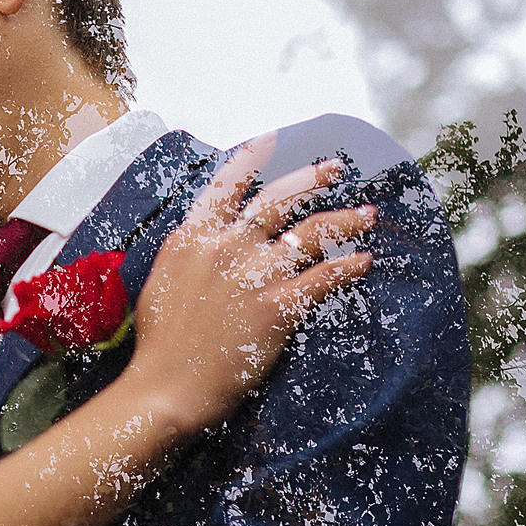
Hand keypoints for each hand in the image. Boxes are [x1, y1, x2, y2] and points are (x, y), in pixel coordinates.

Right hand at [118, 134, 375, 434]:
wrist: (166, 386)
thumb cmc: (159, 343)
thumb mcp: (162, 281)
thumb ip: (190, 253)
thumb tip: (208, 239)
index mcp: (193, 238)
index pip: (226, 186)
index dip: (250, 160)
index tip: (270, 139)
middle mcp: (226, 247)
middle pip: (278, 200)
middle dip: (312, 179)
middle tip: (335, 168)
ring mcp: (254, 275)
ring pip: (311, 233)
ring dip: (345, 221)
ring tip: (366, 214)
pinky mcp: (278, 307)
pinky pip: (324, 277)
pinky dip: (349, 266)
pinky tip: (365, 261)